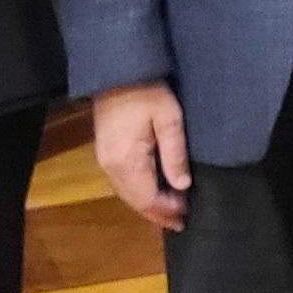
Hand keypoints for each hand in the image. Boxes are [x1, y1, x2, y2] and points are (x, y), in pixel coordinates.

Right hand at [92, 81, 191, 230]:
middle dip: (158, 213)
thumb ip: (175, 153)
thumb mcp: (169, 118)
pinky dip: (138, 193)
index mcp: (127, 160)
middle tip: (180, 222)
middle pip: (135, 201)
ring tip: (170, 212)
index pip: (147, 198)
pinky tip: (152, 193)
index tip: (187, 214)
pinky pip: (122, 183)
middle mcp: (111, 165)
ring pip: (127, 194)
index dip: (167, 209)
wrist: (118, 70)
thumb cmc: (148, 91)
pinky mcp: (105, 151)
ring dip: (148, 205)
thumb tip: (182, 187)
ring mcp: (104, 159)